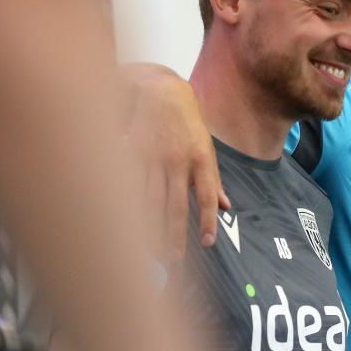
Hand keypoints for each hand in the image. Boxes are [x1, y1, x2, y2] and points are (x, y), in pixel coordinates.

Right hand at [124, 64, 229, 260]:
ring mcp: (152, 158)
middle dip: (174, 236)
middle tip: (173, 261)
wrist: (159, 89)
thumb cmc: (186, 123)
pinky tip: (122, 223)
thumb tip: (228, 208)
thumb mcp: (206, 148)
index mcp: (200, 160)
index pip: (208, 196)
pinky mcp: (131, 153)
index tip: (207, 243)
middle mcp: (177, 161)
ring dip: (150, 228)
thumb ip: (214, 180)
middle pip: (175, 206)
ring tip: (150, 252)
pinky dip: (127, 204)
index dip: (207, 221)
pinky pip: (129, 184)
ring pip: (150, 200)